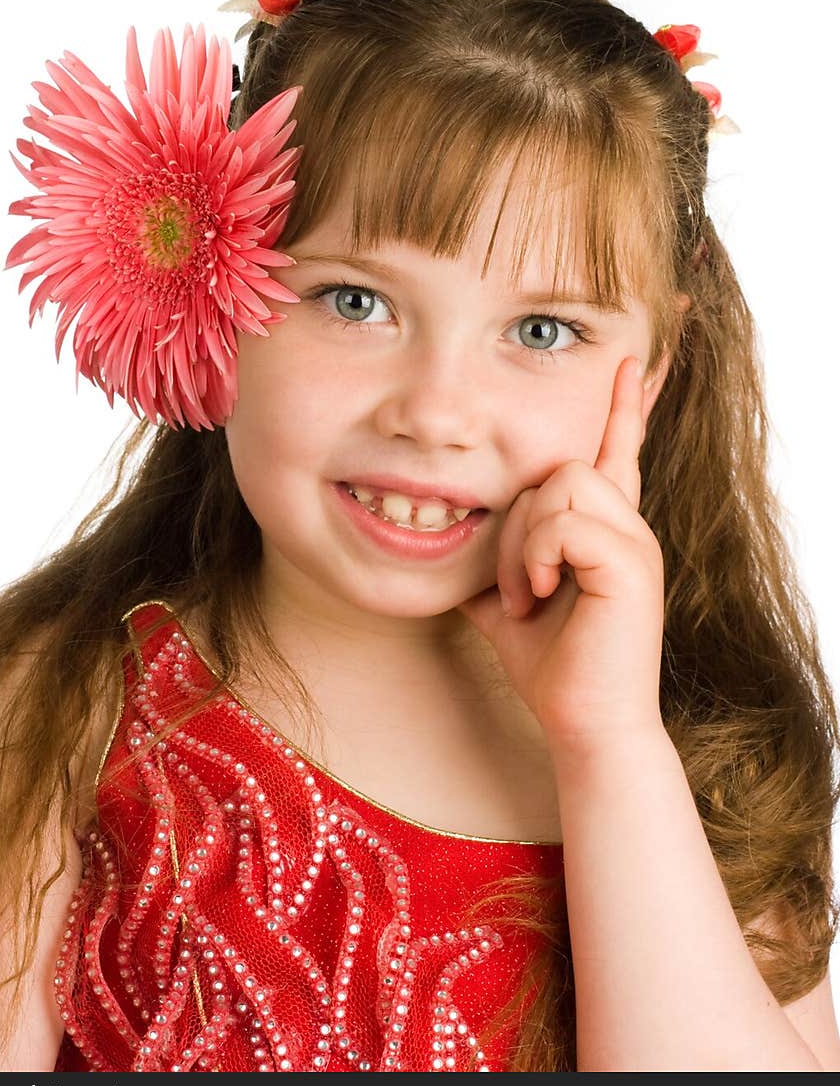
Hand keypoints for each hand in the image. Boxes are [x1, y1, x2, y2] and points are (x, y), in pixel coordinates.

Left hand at [455, 356, 666, 758]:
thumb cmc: (552, 668)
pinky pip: (566, 521)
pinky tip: (542, 595)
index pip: (616, 452)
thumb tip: (452, 544)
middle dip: (517, 523)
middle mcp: (627, 526)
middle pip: (560, 465)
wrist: (584, 724)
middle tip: (518, 588)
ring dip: (523, 542)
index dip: (624, 407)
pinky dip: (537, 556)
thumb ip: (493, 563)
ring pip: (561, 483)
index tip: (630, 361)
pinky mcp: (631, 563)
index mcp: (603, 530)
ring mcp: (634, 541)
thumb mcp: (507, 603)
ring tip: (530, 595)